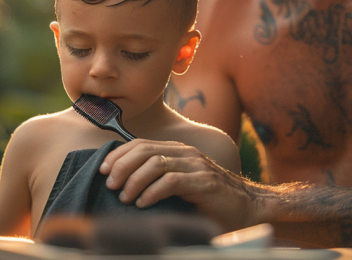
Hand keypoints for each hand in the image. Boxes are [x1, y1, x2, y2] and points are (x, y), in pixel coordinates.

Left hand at [100, 140, 259, 231]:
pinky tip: (143, 202)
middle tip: (110, 184)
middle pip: (145, 150)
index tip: (103, 169)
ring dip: (134, 180)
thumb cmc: (209, 200)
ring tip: (124, 197)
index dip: (119, 153)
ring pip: (156, 163)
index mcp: (178, 150)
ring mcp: (197, 165)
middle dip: (122, 166)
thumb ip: (159, 179)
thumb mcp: (180, 185)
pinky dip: (153, 191)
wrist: (248, 208)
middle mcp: (186, 153)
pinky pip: (172, 181)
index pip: (141, 144)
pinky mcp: (205, 181)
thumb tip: (123, 185)